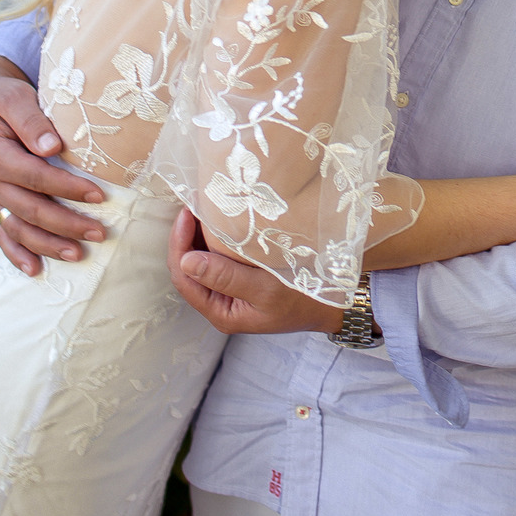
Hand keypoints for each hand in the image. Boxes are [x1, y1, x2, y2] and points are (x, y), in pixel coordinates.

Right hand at [0, 55, 106, 275]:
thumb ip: (31, 120)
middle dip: (66, 225)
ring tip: (78, 255)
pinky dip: (15, 254)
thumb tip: (53, 147)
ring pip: (18, 228)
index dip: (68, 189)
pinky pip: (1, 233)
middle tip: (100, 233)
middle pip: (31, 210)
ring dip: (47, 245)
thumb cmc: (0, 96)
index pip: (36, 178)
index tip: (99, 195)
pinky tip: (34, 271)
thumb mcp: (13, 97)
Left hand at [167, 208, 342, 335]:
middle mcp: (221, 301)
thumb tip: (187, 261)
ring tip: (202, 206)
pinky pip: (220, 257)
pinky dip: (215, 238)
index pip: (184, 277)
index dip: (179, 245)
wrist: (336, 302)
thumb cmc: (304, 298)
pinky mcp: (244, 277)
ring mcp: (232, 289)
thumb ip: (226, 277)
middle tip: (193, 204)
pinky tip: (221, 220)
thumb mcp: (266, 289)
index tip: (187, 214)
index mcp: (221, 311)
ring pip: (203, 260)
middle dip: (186, 236)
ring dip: (200, 235)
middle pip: (189, 267)